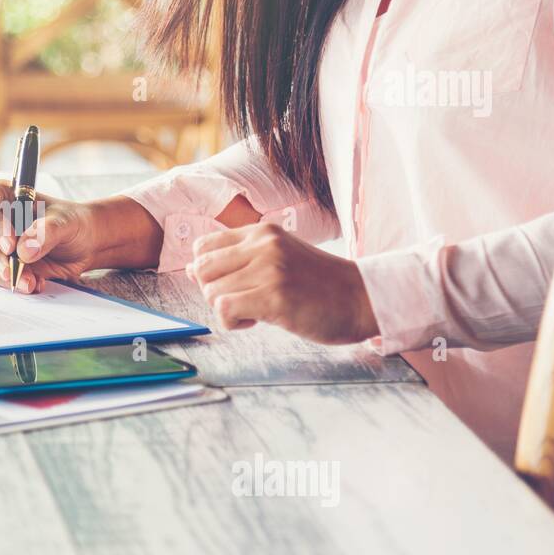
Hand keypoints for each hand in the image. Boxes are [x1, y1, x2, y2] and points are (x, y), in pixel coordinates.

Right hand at [0, 180, 99, 292]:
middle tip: (12, 270)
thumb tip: (24, 250)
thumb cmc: (72, 222)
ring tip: (31, 281)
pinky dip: (12, 283)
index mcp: (3, 195)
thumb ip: (46, 231)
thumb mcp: (66, 221)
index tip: (10, 245)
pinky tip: (33, 283)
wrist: (85, 244)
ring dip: (2, 274)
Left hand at [187, 223, 379, 343]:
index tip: (232, 285)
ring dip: (226, 310)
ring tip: (256, 311)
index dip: (208, 272)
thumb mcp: (279, 259)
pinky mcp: (274, 296)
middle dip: (212, 292)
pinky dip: (233, 322)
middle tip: (241, 302)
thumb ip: (239, 261)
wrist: (362, 298)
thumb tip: (191, 269)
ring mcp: (269, 269)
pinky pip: (224, 309)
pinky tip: (257, 321)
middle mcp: (263, 244)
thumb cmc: (320, 285)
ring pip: (211, 291)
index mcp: (262, 232)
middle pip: (201, 269)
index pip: (203, 246)